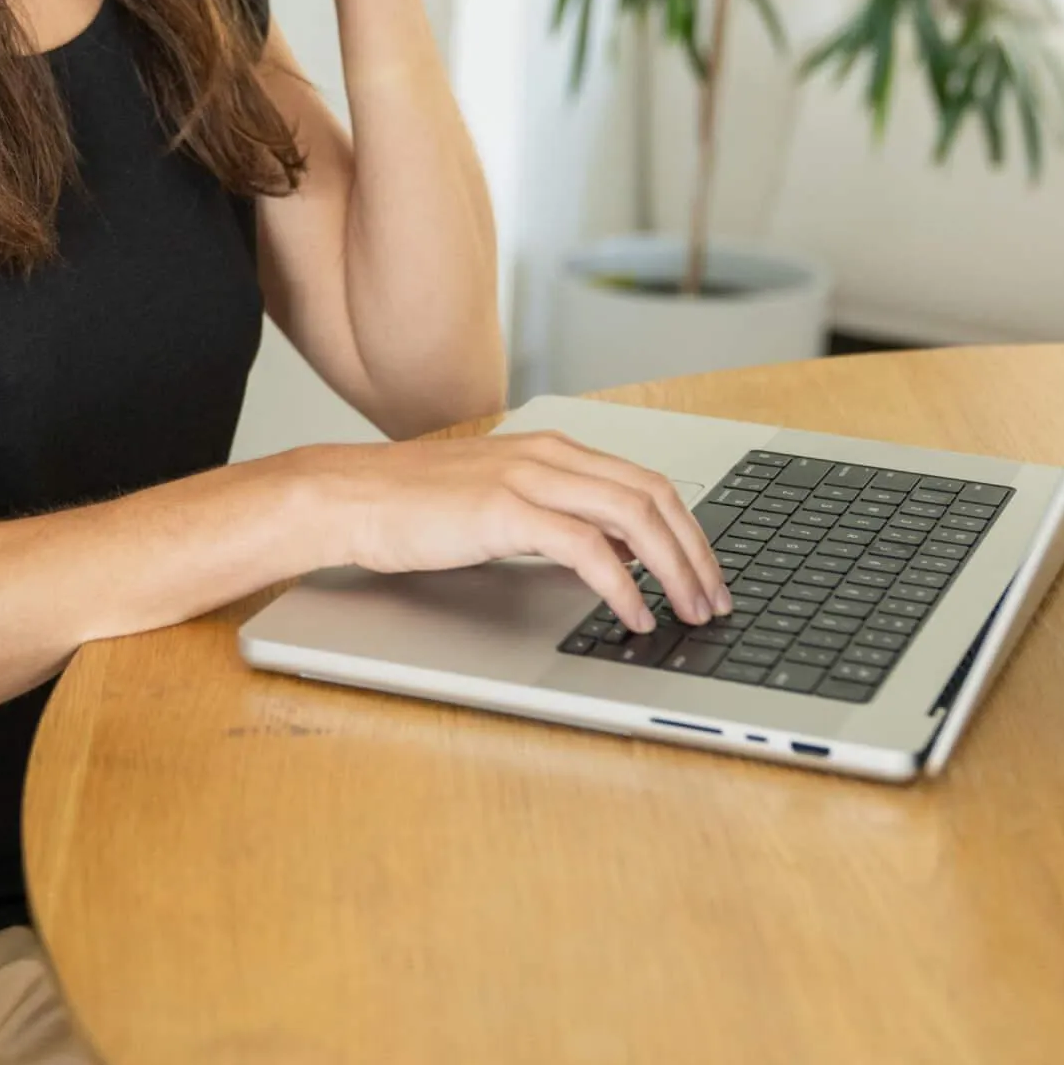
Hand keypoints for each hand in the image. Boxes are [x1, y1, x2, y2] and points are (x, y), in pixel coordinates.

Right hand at [297, 432, 731, 631]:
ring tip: (688, 611)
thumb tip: (610, 555)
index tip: (706, 572)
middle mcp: (549, 455)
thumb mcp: (497, 501)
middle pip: (654, 496)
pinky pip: (587, 550)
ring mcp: (528, 479)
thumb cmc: (411, 505)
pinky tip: (633, 614)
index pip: (645, 482)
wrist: (349, 496)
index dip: (687, 530)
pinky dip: (622, 586)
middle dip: (696, 552)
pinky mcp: (505, 511)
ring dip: (673, 569)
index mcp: (551, 450)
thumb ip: (553, 515)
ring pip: (633, 517)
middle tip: (714, 600)